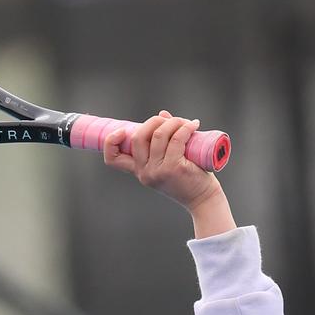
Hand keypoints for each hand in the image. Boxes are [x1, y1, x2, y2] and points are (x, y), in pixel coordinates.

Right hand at [103, 110, 221, 210]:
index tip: (122, 131)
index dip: (110, 142)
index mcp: (139, 170)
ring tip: (186, 123)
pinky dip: (185, 128)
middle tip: (171, 121)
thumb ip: (163, 140)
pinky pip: (177, 139)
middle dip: (154, 122)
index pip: (113, 159)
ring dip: (173, 122)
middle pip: (138, 136)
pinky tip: (193, 126)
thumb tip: (162, 114)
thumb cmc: (188, 179)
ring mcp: (158, 170)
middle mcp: (144, 172)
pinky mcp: (174, 167)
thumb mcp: (169, 160)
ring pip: (159, 134)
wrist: (203, 200)